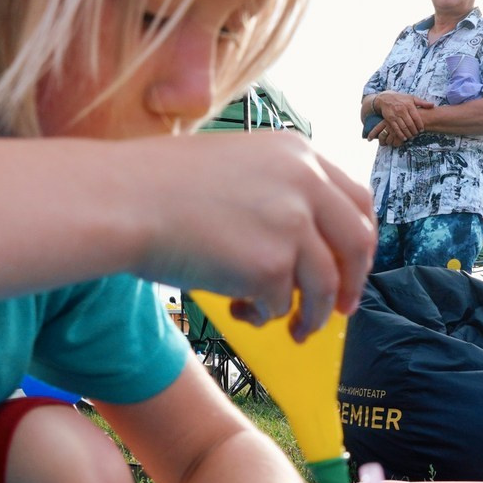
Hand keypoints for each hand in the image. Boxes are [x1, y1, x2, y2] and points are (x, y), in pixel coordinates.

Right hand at [131, 132, 374, 339]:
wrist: (122, 201)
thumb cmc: (159, 186)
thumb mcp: (235, 166)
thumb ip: (279, 192)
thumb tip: (310, 245)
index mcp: (298, 153)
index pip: (357, 199)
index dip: (359, 240)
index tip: (351, 267)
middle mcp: (305, 183)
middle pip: (357, 242)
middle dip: (352, 282)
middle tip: (339, 310)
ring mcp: (291, 224)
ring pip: (324, 285)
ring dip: (311, 314)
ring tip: (291, 329)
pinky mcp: (271, 266)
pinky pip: (281, 306)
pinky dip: (266, 317)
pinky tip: (239, 310)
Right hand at [372, 93, 429, 144]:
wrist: (386, 98)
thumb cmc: (401, 99)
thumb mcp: (412, 98)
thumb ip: (422, 102)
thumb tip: (433, 105)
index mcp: (409, 105)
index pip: (416, 117)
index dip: (420, 125)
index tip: (422, 130)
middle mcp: (402, 110)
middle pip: (410, 124)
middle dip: (414, 131)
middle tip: (417, 134)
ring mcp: (395, 115)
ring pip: (403, 127)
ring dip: (408, 134)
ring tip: (411, 137)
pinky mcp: (389, 119)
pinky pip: (396, 129)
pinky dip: (400, 135)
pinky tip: (404, 138)